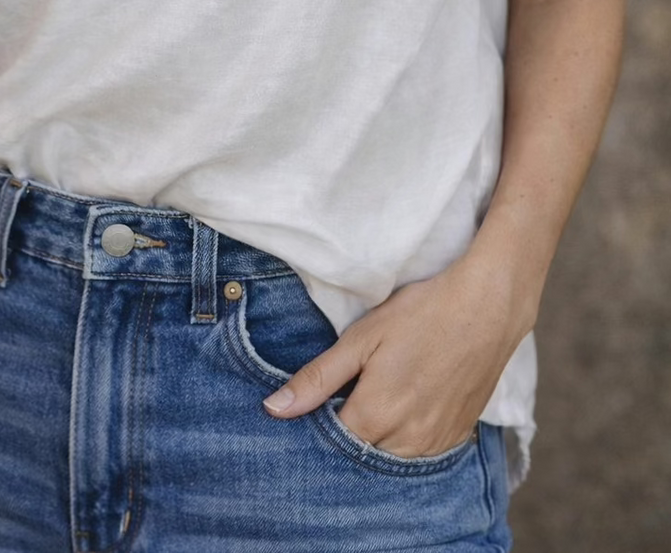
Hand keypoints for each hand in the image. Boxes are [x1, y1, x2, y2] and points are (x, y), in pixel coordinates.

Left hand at [261, 251, 534, 456]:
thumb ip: (317, 379)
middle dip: (349, 428)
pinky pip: (421, 451)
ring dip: (379, 435)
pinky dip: (408, 435)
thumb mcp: (361, 338)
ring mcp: (435, 442)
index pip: (330, 441)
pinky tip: (409, 399)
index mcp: (374, 416)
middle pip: (361, 451)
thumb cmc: (422, 314)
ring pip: (391, 454)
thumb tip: (272, 409)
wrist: (488, 306)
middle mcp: (405, 441)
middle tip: (353, 388)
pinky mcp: (458, 435)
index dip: (320, 420)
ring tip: (381, 391)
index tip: (321, 397)